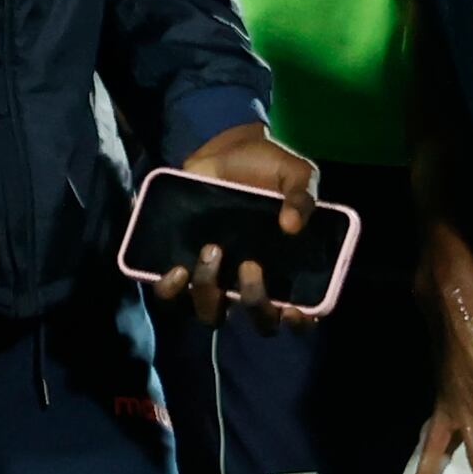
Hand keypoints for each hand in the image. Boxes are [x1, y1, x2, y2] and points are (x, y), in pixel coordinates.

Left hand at [146, 123, 320, 332]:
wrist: (230, 150)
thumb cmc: (270, 168)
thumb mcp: (296, 175)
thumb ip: (301, 197)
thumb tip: (292, 225)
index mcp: (288, 269)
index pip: (298, 313)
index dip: (298, 323)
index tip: (292, 310)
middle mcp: (253, 282)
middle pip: (257, 320)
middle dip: (254, 302)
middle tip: (250, 265)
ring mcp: (218, 277)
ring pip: (211, 313)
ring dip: (209, 294)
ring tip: (212, 250)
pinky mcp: (184, 265)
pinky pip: (172, 297)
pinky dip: (170, 291)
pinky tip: (176, 269)